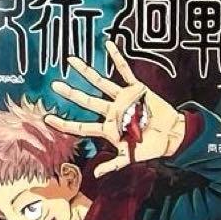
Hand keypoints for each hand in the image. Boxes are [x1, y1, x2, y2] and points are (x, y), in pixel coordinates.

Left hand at [45, 40, 186, 177]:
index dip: (65, 124)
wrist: (172, 136)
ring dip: (86, 72)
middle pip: (87, 102)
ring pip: (100, 83)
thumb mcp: (130, 158)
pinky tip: (108, 44)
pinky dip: (118, 58)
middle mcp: (112, 111)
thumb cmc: (151, 148)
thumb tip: (96, 175)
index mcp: (108, 128)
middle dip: (71, 94)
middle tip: (55, 85)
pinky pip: (125, 71)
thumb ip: (113, 164)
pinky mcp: (136, 89)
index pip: (82, 127)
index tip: (48, 119)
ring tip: (71, 60)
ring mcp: (123, 99)